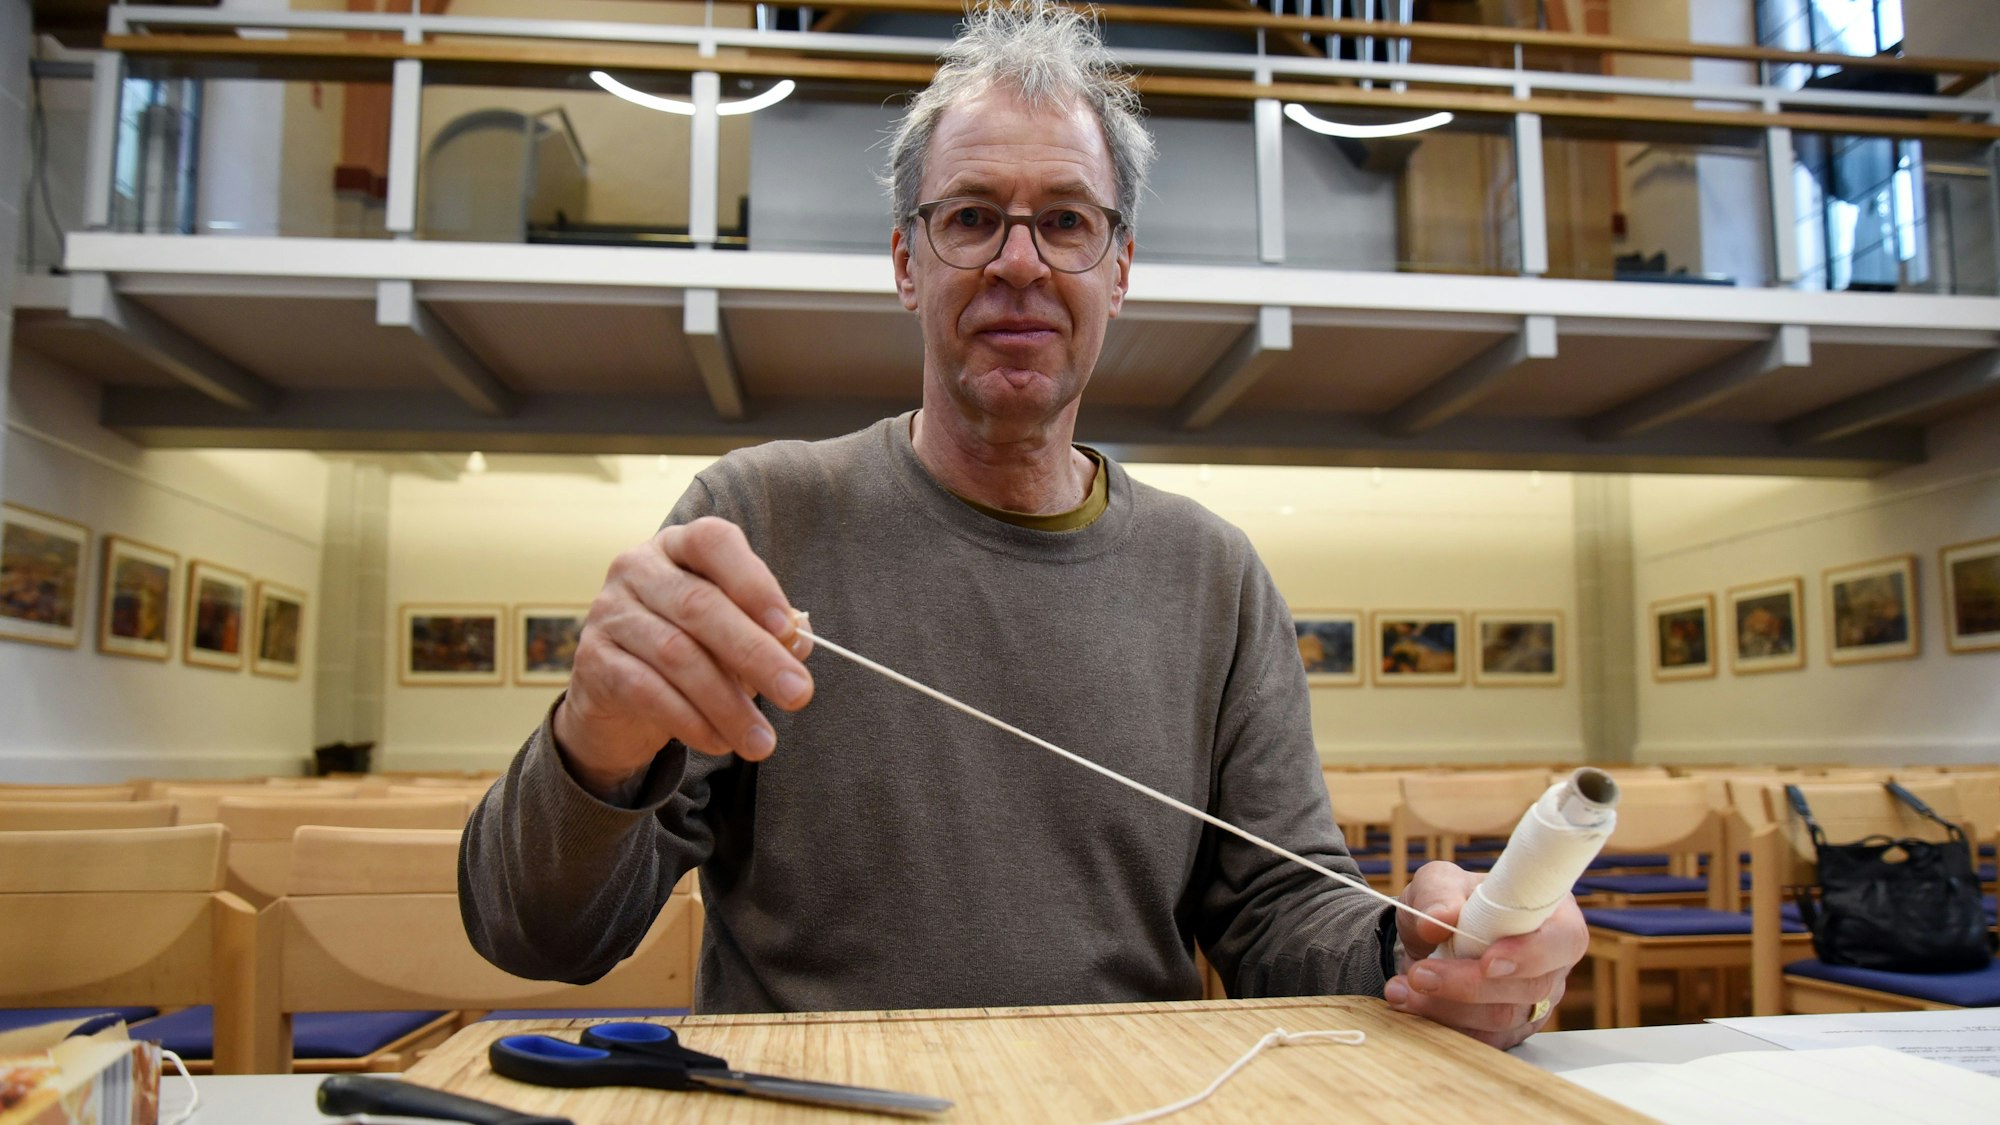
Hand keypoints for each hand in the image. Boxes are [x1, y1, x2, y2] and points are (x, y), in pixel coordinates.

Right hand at [553, 517, 814, 797]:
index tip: (789, 629)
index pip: (713, 542)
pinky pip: (647, 691)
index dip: (754, 583)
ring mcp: (610, 612)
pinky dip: (691, 721)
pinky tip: (720, 742)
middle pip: (700, 606)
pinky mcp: (593, 660)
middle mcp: (638, 568)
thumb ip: (769, 631)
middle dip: (756, 654)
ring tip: (762, 741)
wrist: (618, 694)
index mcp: (679, 546)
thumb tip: (800, 640)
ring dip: (728, 703)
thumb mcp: (732, 634)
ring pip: (677, 655)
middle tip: (798, 695)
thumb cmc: (691, 648)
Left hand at [1385, 861, 1587, 1048]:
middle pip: (1530, 987)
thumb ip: (1438, 893)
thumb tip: (1437, 919)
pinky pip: (1484, 1039)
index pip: (1563, 939)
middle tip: (1421, 974)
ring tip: (1402, 988)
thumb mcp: (1439, 882)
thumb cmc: (1451, 902)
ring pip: (1503, 1018)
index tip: (1488, 962)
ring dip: (1446, 1007)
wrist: (1432, 938)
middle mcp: (1553, 963)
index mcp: (1553, 916)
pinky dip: (1442, 1025)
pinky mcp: (1512, 1029)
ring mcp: (1537, 1001)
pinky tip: (1410, 1004)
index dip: (1530, 953)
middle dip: (1469, 986)